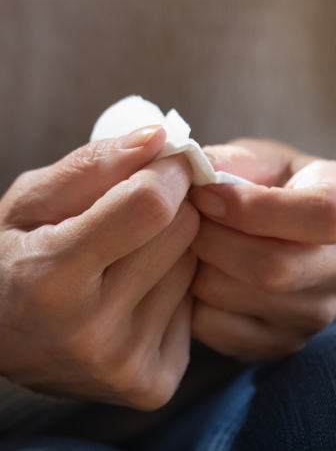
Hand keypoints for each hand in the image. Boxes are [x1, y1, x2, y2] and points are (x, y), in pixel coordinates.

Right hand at [0, 126, 198, 409]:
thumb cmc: (6, 260)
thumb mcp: (25, 201)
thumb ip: (90, 165)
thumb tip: (160, 137)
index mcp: (49, 278)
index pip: (148, 207)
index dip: (163, 171)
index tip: (157, 161)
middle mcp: (90, 332)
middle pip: (180, 233)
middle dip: (164, 206)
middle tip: (126, 211)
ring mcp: (125, 365)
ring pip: (193, 267)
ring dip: (166, 248)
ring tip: (117, 258)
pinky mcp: (151, 385)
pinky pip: (192, 307)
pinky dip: (167, 289)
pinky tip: (126, 294)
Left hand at [188, 138, 335, 361]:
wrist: (272, 240)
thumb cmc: (265, 189)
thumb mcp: (260, 161)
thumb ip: (231, 160)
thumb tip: (189, 168)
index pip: (321, 215)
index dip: (251, 207)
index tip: (204, 195)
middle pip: (269, 267)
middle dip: (208, 237)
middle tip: (185, 219)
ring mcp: (308, 317)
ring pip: (230, 295)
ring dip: (193, 266)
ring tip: (188, 243)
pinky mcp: (273, 345)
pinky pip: (209, 325)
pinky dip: (185, 299)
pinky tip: (191, 274)